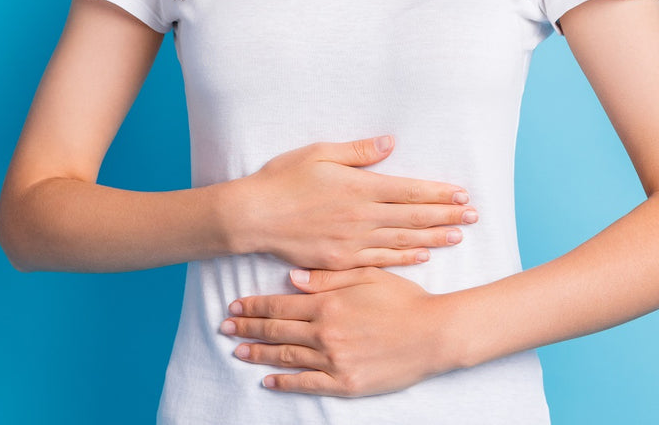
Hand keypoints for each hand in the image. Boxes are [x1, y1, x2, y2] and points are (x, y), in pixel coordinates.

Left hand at [220, 267, 456, 395]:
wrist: (433, 333)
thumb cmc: (403, 299)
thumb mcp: (366, 276)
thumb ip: (327, 277)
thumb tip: (291, 277)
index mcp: (328, 302)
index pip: (280, 304)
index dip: (254, 306)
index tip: (235, 306)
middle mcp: (326, 332)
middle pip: (276, 330)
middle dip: (247, 328)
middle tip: (225, 328)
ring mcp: (334, 359)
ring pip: (286, 356)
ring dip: (258, 354)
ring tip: (238, 351)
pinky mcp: (346, 383)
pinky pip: (308, 383)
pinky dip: (284, 382)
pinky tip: (268, 380)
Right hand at [234, 136, 477, 269]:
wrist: (253, 217)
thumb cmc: (282, 179)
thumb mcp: (318, 153)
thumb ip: (357, 151)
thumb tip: (391, 142)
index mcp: (358, 188)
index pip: (409, 191)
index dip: (438, 194)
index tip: (462, 195)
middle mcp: (361, 216)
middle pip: (413, 217)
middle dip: (446, 216)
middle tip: (474, 217)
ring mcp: (352, 241)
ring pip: (401, 240)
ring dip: (432, 238)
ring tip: (457, 237)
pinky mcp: (340, 260)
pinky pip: (379, 260)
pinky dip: (403, 258)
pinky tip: (421, 256)